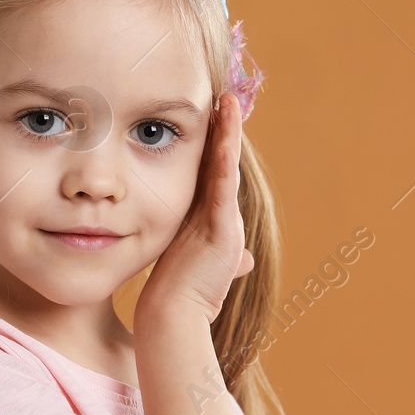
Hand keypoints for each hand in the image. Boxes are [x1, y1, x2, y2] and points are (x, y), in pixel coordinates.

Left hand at [137, 93, 253, 325]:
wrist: (176, 316)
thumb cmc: (177, 296)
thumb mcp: (189, 266)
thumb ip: (210, 257)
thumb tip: (239, 262)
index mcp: (209, 222)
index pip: (212, 175)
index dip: (215, 147)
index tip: (214, 117)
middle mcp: (220, 217)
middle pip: (223, 164)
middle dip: (225, 131)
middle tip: (227, 98)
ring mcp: (223, 221)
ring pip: (225, 167)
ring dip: (229, 133)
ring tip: (229, 101)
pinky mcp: (222, 226)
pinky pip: (223, 181)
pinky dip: (225, 153)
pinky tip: (226, 131)